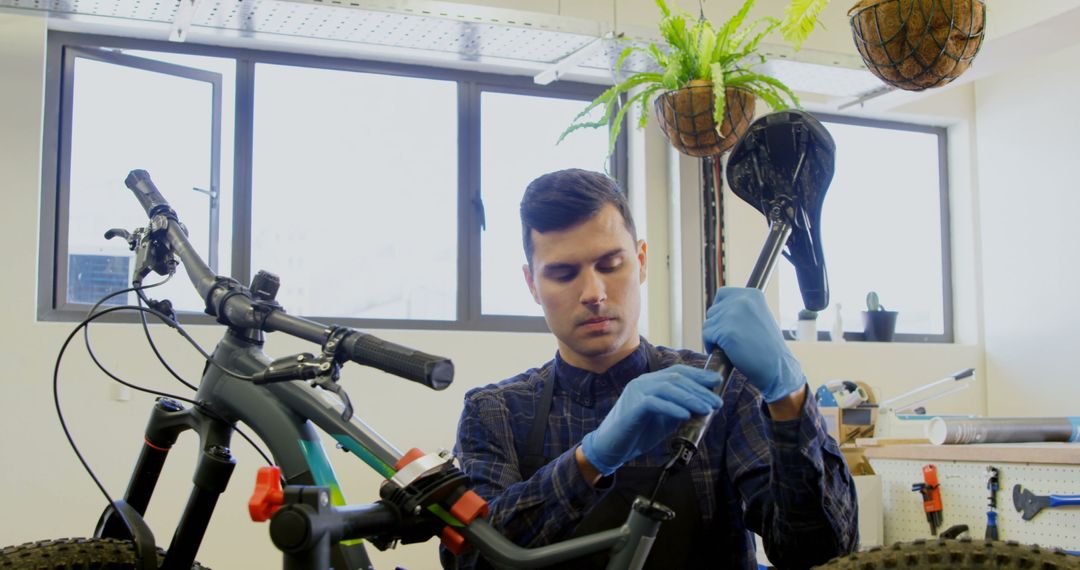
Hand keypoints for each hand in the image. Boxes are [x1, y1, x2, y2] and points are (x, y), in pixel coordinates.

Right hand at [581, 365, 721, 475]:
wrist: (612, 447)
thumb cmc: (638, 432)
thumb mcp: (664, 419)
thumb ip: (679, 409)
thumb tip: (703, 406)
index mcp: (650, 382)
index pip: (678, 372)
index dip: (699, 375)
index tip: (717, 381)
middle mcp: (643, 383)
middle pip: (676, 379)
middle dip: (700, 390)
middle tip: (717, 402)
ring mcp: (636, 392)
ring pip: (668, 388)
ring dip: (691, 398)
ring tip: (707, 409)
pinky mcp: (632, 407)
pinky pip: (655, 403)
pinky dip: (673, 408)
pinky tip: (686, 415)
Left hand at [702, 287, 805, 403]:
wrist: (778, 367)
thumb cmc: (767, 347)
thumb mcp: (758, 317)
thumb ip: (741, 309)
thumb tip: (717, 309)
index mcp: (752, 294)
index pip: (722, 294)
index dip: (720, 310)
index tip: (726, 323)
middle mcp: (742, 300)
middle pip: (713, 310)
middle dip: (717, 326)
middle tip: (730, 340)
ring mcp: (733, 314)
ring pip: (708, 324)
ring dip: (714, 337)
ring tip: (729, 347)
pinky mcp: (726, 331)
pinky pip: (706, 336)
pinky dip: (711, 346)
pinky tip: (725, 352)